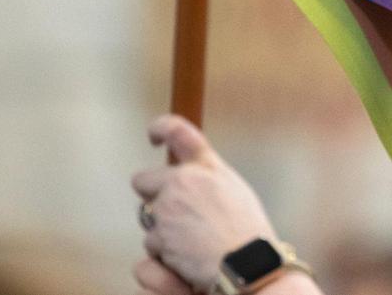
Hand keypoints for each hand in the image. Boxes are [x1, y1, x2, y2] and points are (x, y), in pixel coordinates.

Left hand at [132, 114, 277, 291]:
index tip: (154, 138)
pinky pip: (151, 244)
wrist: (246, 264)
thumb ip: (209, 179)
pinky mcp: (159, 235)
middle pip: (143, 180)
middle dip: (152, 196)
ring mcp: (167, 209)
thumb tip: (193, 180)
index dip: (160, 129)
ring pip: (147, 217)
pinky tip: (187, 257)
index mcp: (207, 167)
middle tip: (172, 212)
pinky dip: (164, 253)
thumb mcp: (235, 190)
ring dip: (161, 229)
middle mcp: (183, 182)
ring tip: (190, 241)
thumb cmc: (248, 232)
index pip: (177, 131)